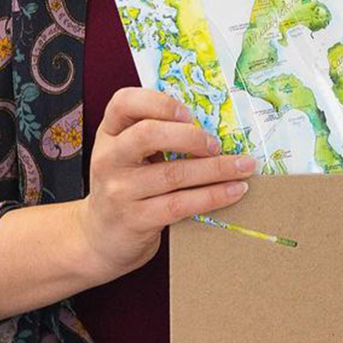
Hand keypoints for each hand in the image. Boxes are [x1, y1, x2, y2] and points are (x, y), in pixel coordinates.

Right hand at [74, 87, 258, 278]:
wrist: (99, 239)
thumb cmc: (125, 188)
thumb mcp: (128, 156)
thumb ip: (154, 136)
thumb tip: (211, 124)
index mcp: (109, 133)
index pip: (124, 102)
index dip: (159, 102)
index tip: (189, 113)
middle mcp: (109, 158)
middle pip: (148, 134)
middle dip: (191, 136)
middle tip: (217, 144)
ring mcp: (119, 190)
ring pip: (173, 174)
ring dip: (216, 169)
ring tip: (244, 167)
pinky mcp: (135, 219)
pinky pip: (180, 204)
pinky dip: (212, 196)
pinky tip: (234, 191)